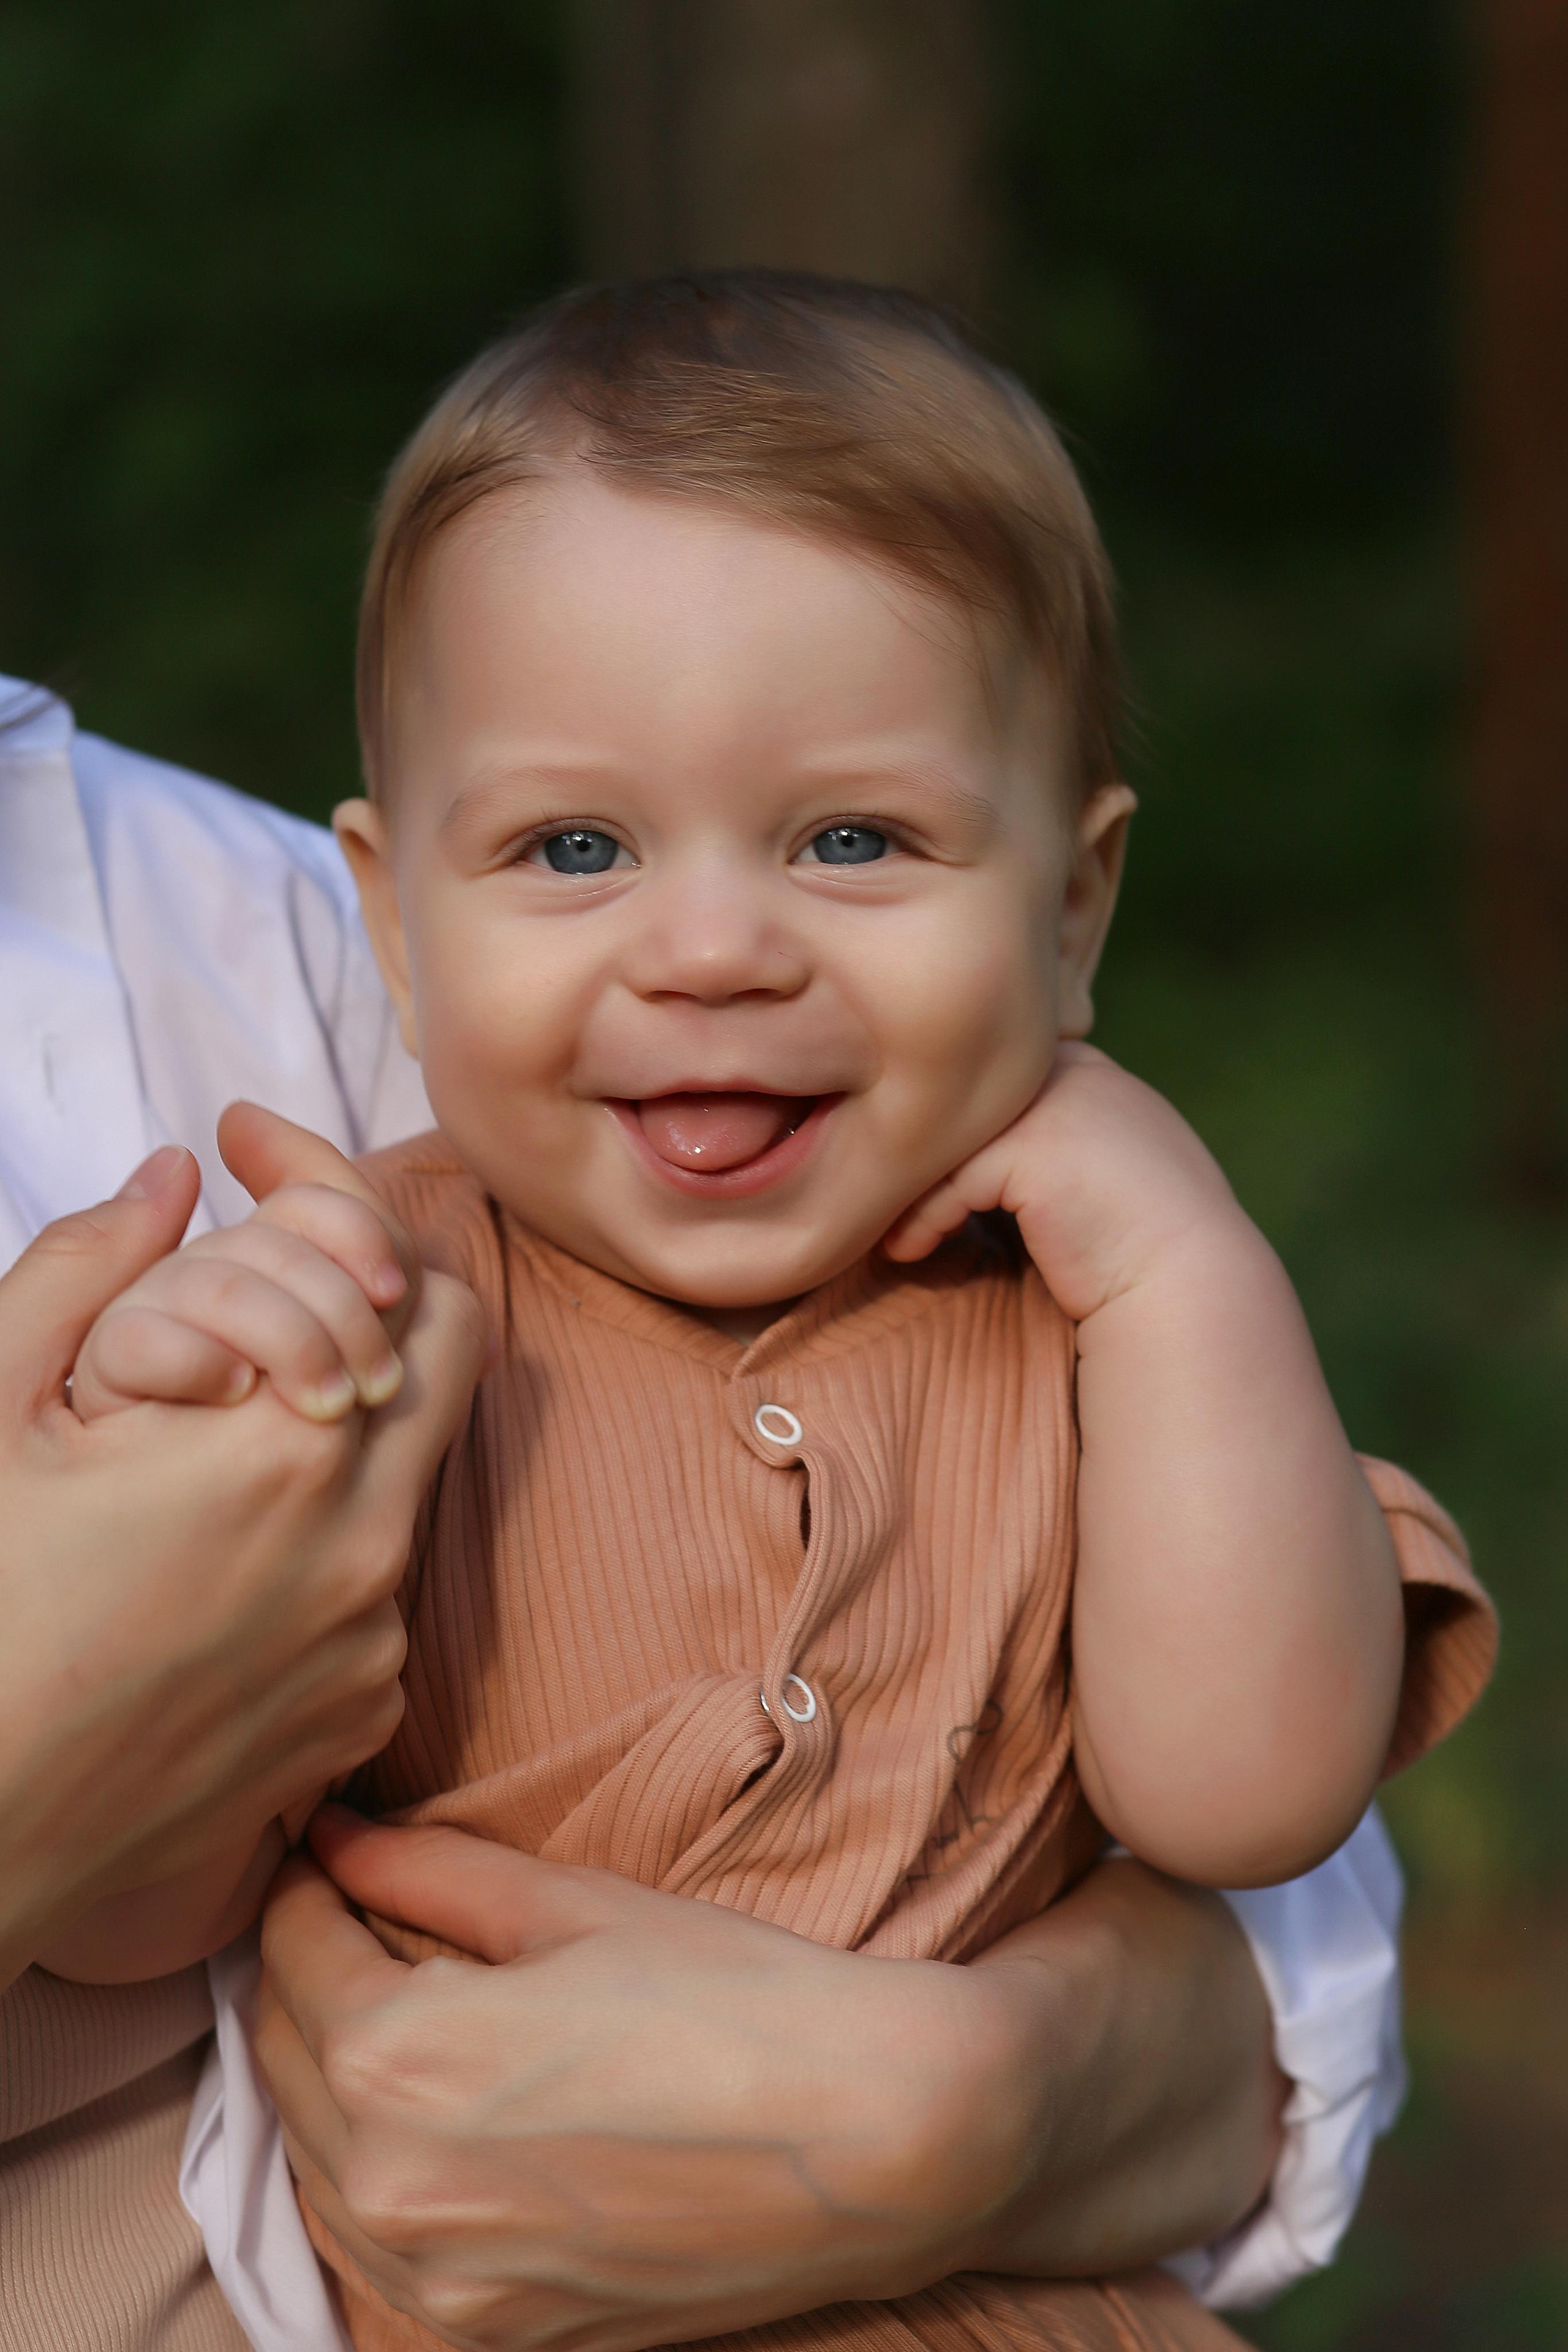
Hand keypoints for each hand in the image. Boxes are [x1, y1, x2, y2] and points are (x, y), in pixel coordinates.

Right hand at [0, 1129, 484, 1988]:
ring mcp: (371, 1648)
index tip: (251, 1159)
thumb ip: (84, 1270)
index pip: (408, 1279)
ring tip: (215, 1420)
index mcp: (286, 1458)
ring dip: (344, 1421)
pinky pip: (380, 1588)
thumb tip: (167, 1177)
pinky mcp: (356, 1722)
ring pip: (409, 1474)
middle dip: (375, 1291)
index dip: (336, 1193)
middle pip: (447, 1360)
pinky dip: (324, 1540)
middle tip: (271, 1268)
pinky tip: (217, 1548)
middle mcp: (363, 1554)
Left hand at [257, 1813, 1281, 2351]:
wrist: (875, 2141)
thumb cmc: (733, 2000)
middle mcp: (392, 2189)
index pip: (293, 1953)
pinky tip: (435, 2116)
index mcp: (402, 2060)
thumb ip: (427, 1874)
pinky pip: (378, 2247)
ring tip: (392, 2007)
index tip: (322, 1850)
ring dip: (331, 2081)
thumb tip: (333, 1838)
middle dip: (306, 1975)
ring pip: (319, 2163)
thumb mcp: (572, 1906)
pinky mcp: (492, 2335)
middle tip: (348, 1915)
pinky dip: (378, 2173)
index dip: (303, 1886)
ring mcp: (439, 2283)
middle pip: (283, 2058)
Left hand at [883, 1043, 1245, 1322]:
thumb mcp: (1087, 1176)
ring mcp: (1055, 1100)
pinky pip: (946, 1177)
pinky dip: (920, 1219)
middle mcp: (1072, 1069)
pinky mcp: (1034, 1146)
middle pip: (956, 1096)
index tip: (907, 1178)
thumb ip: (1038, 1148)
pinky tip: (911, 1252)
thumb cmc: (1133, 1251)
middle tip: (878, 1202)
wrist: (1189, 1291)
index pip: (985, 1077)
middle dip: (913, 1149)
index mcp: (1087, 1069)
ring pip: (941, 1134)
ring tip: (891, 1231)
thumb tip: (959, 1164)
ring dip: (905, 1187)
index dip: (944, 1129)